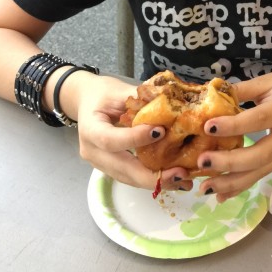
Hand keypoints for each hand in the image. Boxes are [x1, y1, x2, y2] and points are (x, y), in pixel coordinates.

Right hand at [75, 75, 192, 190]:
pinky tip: (174, 178)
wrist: (87, 102)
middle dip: (152, 175)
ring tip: (183, 179)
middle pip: (122, 169)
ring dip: (157, 181)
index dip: (135, 139)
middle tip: (180, 172)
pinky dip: (152, 178)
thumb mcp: (118, 90)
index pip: (111, 140)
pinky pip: (131, 177)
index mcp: (90, 129)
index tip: (161, 131)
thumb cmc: (103, 94)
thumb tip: (168, 102)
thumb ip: (140, 98)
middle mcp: (92, 152)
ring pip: (129, 178)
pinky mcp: (111, 169)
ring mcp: (100, 164)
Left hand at [194, 69, 271, 201]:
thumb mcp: (267, 81)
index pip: (259, 119)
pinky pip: (260, 175)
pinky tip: (221, 195)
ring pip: (260, 171)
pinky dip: (240, 187)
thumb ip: (241, 90)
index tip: (208, 127)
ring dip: (232, 183)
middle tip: (202, 162)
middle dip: (230, 162)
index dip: (234, 125)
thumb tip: (210, 96)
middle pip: (260, 154)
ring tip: (206, 188)